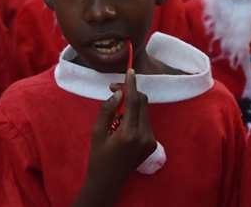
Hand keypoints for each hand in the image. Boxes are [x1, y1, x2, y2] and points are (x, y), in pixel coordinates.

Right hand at [72, 70, 156, 206]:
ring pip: (144, 110)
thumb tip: (118, 93)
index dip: (131, 84)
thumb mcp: (96, 131)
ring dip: (132, 105)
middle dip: (130, 92)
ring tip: (116, 114)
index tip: (130, 70)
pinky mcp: (153, 143)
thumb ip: (107, 110)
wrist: (108, 180)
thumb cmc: (98, 155)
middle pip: (142, 102)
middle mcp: (144, 137)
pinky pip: (145, 120)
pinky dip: (135, 116)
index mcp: (129, 134)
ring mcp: (151, 141)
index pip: (133, 101)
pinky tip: (123, 125)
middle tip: (114, 89)